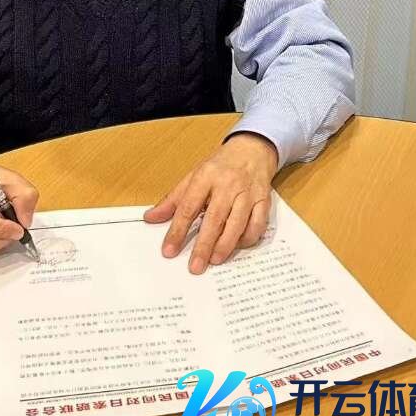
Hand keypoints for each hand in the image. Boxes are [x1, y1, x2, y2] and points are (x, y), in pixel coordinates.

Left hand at [143, 132, 278, 273]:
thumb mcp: (193, 176)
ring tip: (214, 260)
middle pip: (215, 218)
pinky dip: (248, 238)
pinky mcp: (264, 200)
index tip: (169, 250)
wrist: (252, 149)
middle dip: (203, 245)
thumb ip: (173, 199)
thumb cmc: (219, 166)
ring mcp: (247, 192)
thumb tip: (151, 218)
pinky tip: (237, 246)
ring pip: (237, 223)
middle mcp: (227, 184)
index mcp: (205, 176)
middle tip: (195, 266)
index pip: (188, 207)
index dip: (177, 230)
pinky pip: (258, 224)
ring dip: (226, 245)